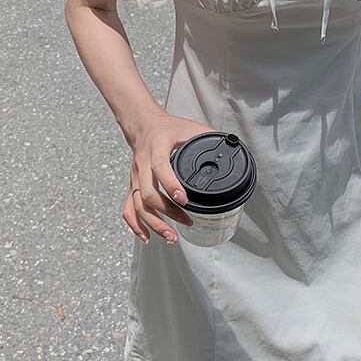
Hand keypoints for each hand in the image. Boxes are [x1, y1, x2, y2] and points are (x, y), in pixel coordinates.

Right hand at [123, 111, 215, 243]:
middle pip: (147, 193)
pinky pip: (129, 208)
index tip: (184, 199)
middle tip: (186, 221)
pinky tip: (147, 236)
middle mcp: (142, 165)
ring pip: (138, 205)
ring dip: (153, 223)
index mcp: (156, 148)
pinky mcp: (133, 186)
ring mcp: (136, 177)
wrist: (143, 125)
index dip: (171, 184)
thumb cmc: (168, 128)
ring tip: (171, 236)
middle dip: (166, 212)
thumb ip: (209, 138)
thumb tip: (232, 149)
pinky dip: (136, 225)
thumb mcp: (189, 127)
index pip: (160, 167)